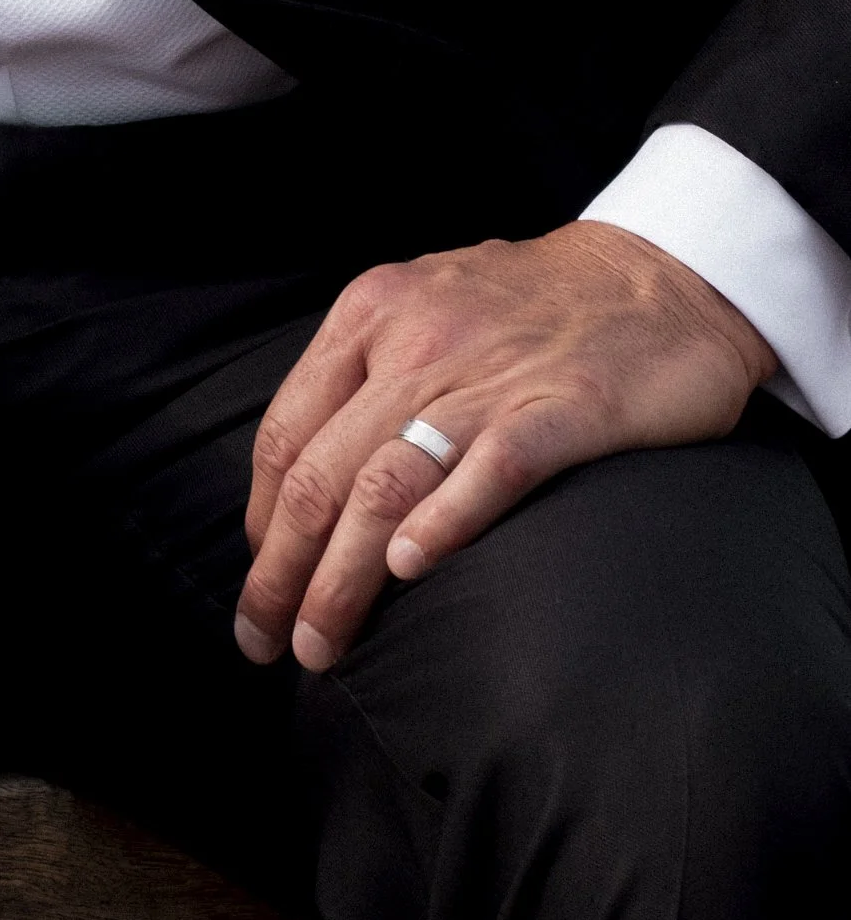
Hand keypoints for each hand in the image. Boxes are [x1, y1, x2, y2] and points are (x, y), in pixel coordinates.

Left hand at [236, 221, 777, 672]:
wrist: (661, 275)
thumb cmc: (535, 306)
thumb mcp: (426, 307)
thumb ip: (369, 374)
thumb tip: (307, 481)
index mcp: (372, 313)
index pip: (287, 433)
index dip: (262, 523)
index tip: (258, 587)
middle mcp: (416, 341)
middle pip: (323, 473)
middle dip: (283, 571)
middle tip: (265, 642)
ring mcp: (491, 375)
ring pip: (386, 483)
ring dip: (342, 576)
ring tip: (321, 645)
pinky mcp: (568, 408)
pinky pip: (492, 469)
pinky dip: (443, 521)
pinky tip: (409, 569)